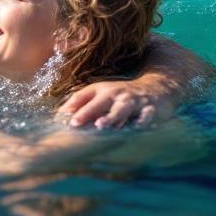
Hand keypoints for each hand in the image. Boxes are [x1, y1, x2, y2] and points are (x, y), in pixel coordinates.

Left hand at [57, 79, 174, 128]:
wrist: (156, 88)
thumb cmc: (121, 96)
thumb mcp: (101, 94)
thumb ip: (81, 103)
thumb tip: (59, 115)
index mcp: (102, 90)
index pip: (84, 96)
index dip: (73, 106)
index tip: (62, 117)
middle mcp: (116, 94)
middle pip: (100, 102)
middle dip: (88, 112)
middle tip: (75, 123)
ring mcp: (133, 101)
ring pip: (121, 109)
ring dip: (111, 116)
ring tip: (101, 125)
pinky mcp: (150, 109)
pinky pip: (146, 115)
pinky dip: (142, 120)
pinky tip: (137, 126)